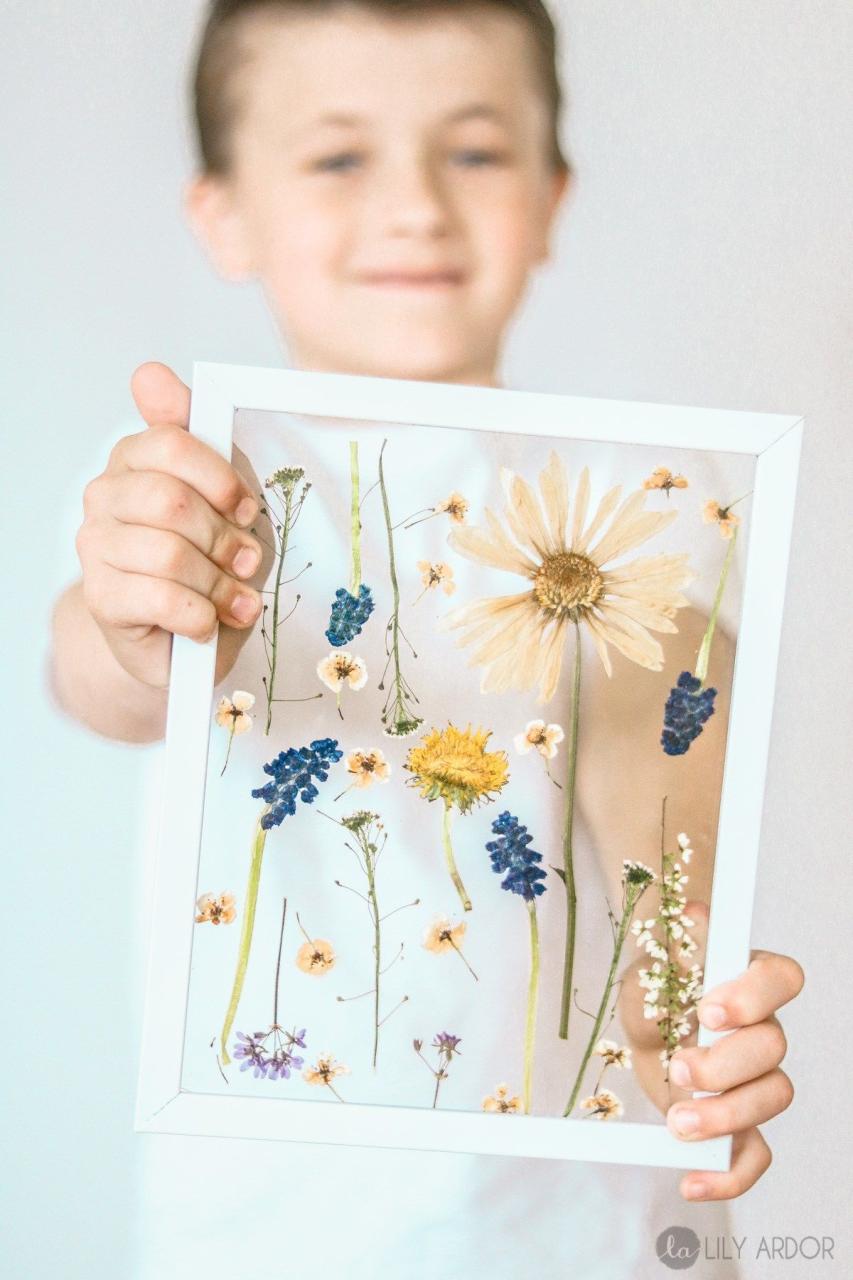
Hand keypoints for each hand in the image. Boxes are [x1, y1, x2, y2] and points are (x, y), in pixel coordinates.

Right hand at [76, 361, 267, 688]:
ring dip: (218, 584)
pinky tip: (209, 622)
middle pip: (171, 501)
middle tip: (246, 562)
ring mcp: (95, 547)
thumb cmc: (212, 555)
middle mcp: (104, 496)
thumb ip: (195, 430)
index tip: (244, 509)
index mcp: (134, 458)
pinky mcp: (100, 600)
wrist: (190, 631)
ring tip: (235, 599)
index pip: (171, 443)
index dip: (220, 479)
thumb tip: (148, 373)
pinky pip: (160, 598)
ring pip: (168, 554)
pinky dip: (200, 615)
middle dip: (223, 539)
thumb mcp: (223, 490)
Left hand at [664, 901, 803, 1200]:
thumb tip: (690, 915)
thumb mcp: (652, 965)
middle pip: (774, 1047)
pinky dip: (729, 1177)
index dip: (754, 996)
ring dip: (726, 1116)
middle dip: (726, 1064)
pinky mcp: (739, 1122)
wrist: (646, 1031)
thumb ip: (673, 950)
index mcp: (748, 980)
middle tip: (679, 1069)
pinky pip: (756, 1155)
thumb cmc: (656, 990)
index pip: (781, 978)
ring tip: (676, 1122)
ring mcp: (756, 1078)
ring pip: (773, 1098)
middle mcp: (763, 1028)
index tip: (709, 1011)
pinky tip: (692, 1181)